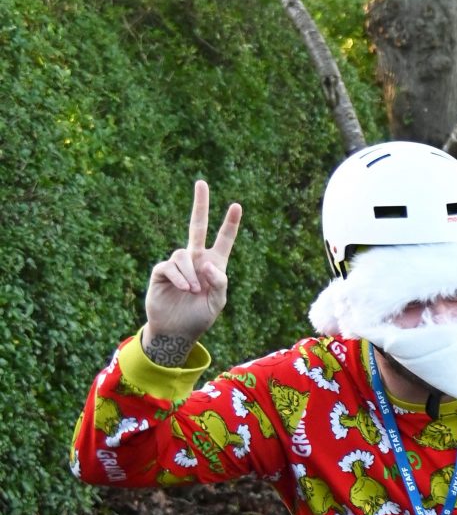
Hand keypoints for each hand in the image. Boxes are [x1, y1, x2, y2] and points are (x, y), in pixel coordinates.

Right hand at [144, 180, 241, 350]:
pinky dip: (180, 277)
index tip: (236, 206)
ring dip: (190, 273)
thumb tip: (207, 263)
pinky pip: (171, 266)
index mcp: (214, 265)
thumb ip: (219, 282)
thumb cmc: (199, 317)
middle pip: (197, 226)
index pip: (223, 240)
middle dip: (200, 205)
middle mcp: (195, 260)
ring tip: (193, 291)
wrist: (176, 331)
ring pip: (183, 254)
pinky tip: (184, 288)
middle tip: (201, 182)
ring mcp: (178, 264)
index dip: (229, 224)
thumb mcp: (217, 302)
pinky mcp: (162, 272)